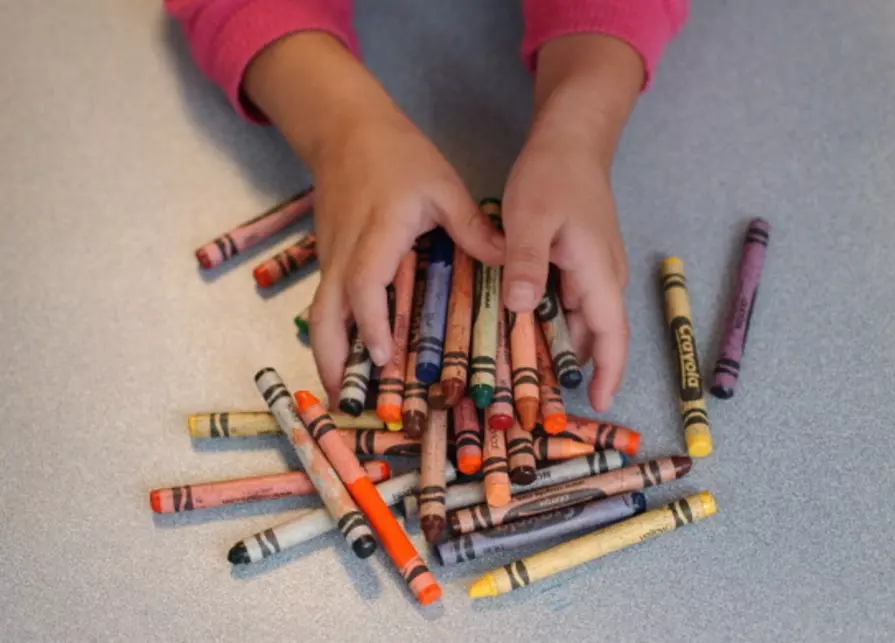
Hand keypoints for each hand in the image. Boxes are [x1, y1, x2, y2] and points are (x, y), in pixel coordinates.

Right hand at [243, 32, 504, 403]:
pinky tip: (352, 359)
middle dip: (332, 359)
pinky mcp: (328, 258)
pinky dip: (334, 335)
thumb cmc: (397, 154)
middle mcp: (345, 253)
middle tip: (348, 402)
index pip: (363, 285)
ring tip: (343, 396)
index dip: (371, 323)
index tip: (383, 357)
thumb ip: (473, 227)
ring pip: (319, 314)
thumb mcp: (443, 185)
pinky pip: (326, 304)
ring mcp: (330, 257)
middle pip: (325, 313)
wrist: (345, 129)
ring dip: (327, 355)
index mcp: (377, 235)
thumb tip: (510, 264)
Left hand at [501, 34, 643, 412]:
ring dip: (558, 344)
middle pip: (594, 335)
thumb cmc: (552, 175)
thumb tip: (520, 307)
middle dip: (573, 369)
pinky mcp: (579, 260)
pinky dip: (550, 319)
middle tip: (537, 396)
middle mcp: (602, 278)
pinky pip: (568, 301)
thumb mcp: (530, 217)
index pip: (612, 336)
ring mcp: (593, 269)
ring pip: (579, 319)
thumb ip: (525, 263)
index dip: (608, 374)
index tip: (598, 406)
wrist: (571, 138)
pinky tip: (521, 326)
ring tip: (524, 369)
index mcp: (598, 274)